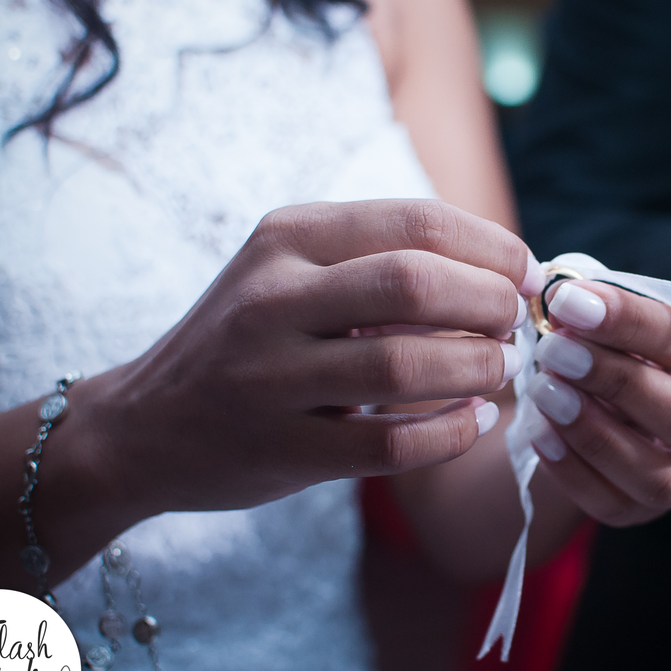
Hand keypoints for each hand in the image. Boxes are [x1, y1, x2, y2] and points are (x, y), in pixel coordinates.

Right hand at [91, 199, 541, 515]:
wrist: (143, 426)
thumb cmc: (245, 341)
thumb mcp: (290, 274)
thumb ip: (376, 261)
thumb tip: (499, 269)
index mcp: (286, 239)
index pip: (415, 221)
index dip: (491, 246)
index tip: (527, 273)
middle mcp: (272, 299)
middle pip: (416, 282)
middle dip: (490, 302)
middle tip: (515, 324)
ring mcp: (271, 378)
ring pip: (407, 364)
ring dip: (477, 367)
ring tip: (501, 369)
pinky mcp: (282, 450)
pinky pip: (392, 445)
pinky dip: (450, 433)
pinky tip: (471, 421)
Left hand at [524, 280, 670, 525]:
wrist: (623, 400)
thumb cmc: (636, 347)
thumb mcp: (639, 321)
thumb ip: (614, 311)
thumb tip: (565, 298)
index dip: (630, 321)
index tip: (570, 300)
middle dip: (614, 382)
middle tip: (555, 350)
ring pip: (656, 477)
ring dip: (592, 432)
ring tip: (544, 390)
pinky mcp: (655, 512)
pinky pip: (615, 505)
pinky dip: (572, 470)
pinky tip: (542, 430)